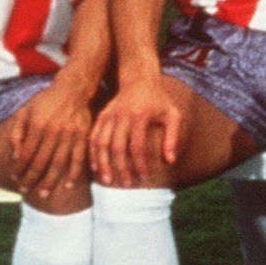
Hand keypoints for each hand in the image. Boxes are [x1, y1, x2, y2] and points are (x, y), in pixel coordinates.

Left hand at [7, 76, 95, 200]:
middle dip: (31, 178)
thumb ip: (17, 133)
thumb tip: (15, 156)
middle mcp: (54, 131)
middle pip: (41, 162)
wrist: (74, 88)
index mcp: (38, 125)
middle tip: (25, 190)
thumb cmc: (46, 101)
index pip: (25, 154)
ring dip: (50, 181)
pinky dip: (74, 173)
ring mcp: (71, 134)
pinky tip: (68, 185)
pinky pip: (79, 158)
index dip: (18, 168)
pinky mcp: (84, 135)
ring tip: (43, 194)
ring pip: (59, 163)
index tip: (14, 178)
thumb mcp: (26, 111)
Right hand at [90, 70, 183, 187]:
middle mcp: (122, 116)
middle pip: (117, 147)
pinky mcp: (101, 116)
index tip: (144, 177)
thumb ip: (172, 137)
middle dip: (121, 168)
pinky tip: (95, 167)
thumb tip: (170, 161)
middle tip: (125, 185)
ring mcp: (109, 116)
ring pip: (102, 144)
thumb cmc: (159, 100)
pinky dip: (93, 153)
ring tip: (107, 180)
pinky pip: (93, 137)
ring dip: (104, 164)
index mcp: (140, 116)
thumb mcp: (172, 114)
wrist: (139, 79)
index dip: (140, 163)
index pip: (138, 146)